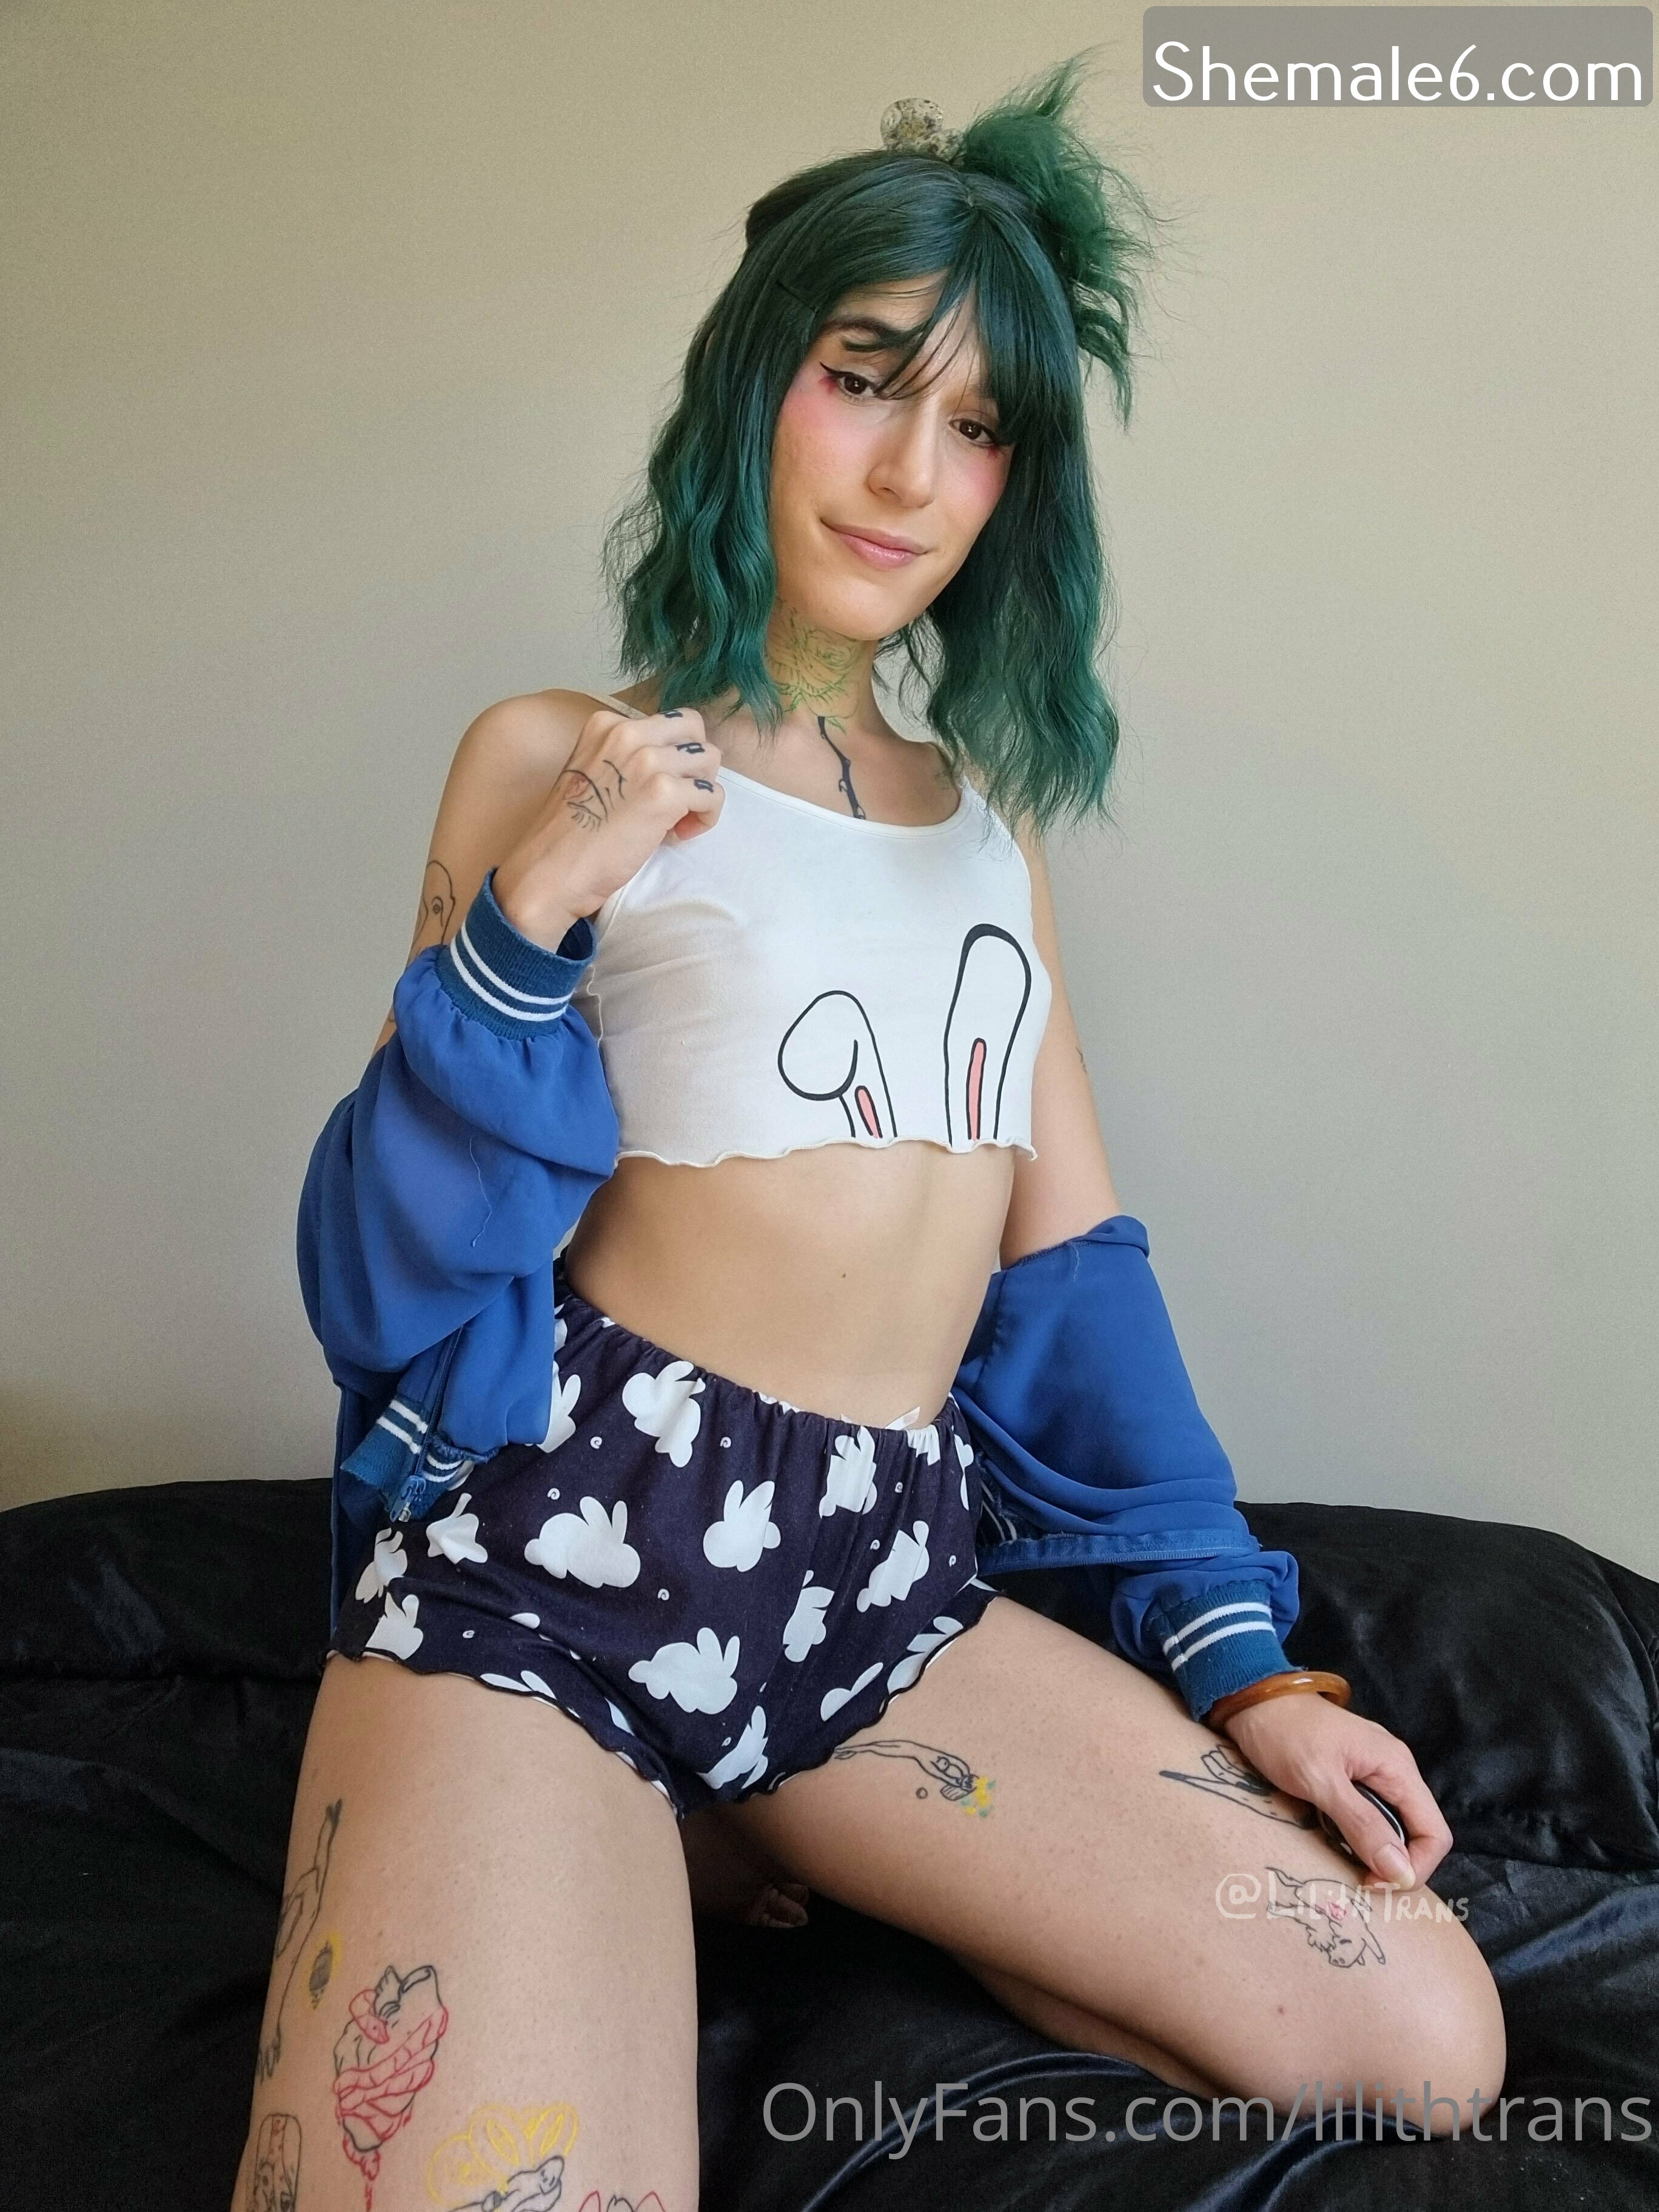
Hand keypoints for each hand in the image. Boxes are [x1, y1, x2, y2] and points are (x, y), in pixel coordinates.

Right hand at [492, 704, 723, 946]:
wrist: (551, 870)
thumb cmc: (570, 833)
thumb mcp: (590, 773)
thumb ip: (625, 759)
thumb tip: (670, 767)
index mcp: (607, 724)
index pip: (667, 723)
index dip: (672, 756)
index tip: (658, 788)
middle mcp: (627, 733)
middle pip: (694, 729)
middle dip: (696, 764)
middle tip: (682, 798)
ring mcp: (647, 760)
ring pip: (709, 758)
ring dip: (703, 791)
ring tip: (680, 820)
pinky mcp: (663, 793)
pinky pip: (712, 794)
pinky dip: (707, 816)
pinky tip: (682, 833)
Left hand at [1219, 1691, 1452, 1890]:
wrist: (1251, 1698)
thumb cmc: (1284, 1734)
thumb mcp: (1320, 1781)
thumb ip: (1363, 1824)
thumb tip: (1402, 1873)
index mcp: (1397, 1768)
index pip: (1435, 1833)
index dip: (1415, 1867)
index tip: (1376, 1884)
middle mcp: (1393, 1770)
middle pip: (1416, 1833)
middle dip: (1394, 1864)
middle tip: (1357, 1880)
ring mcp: (1373, 1771)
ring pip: (1392, 1826)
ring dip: (1374, 1851)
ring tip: (1344, 1864)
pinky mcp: (1351, 1775)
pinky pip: (1369, 1815)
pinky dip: (1357, 1835)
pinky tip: (1334, 1841)